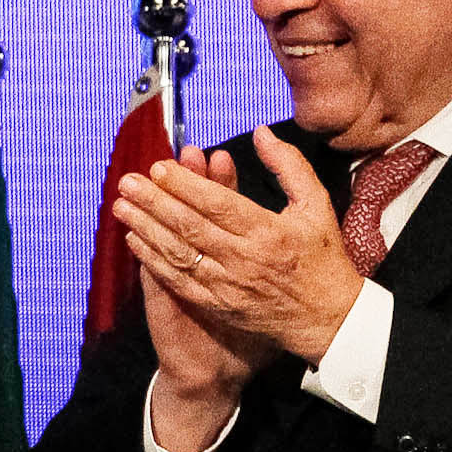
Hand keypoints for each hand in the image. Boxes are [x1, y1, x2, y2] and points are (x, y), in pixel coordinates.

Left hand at [114, 134, 365, 365]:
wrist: (329, 319)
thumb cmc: (323, 258)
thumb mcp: (317, 205)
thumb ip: (289, 165)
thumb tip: (261, 132)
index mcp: (269, 232)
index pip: (218, 204)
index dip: (185, 185)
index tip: (159, 167)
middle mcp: (245, 259)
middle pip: (191, 226)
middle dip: (154, 202)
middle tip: (127, 182)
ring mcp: (229, 285)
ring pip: (179, 254)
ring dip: (146, 229)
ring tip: (121, 207)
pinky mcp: (219, 305)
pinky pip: (179, 281)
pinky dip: (154, 261)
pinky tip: (135, 241)